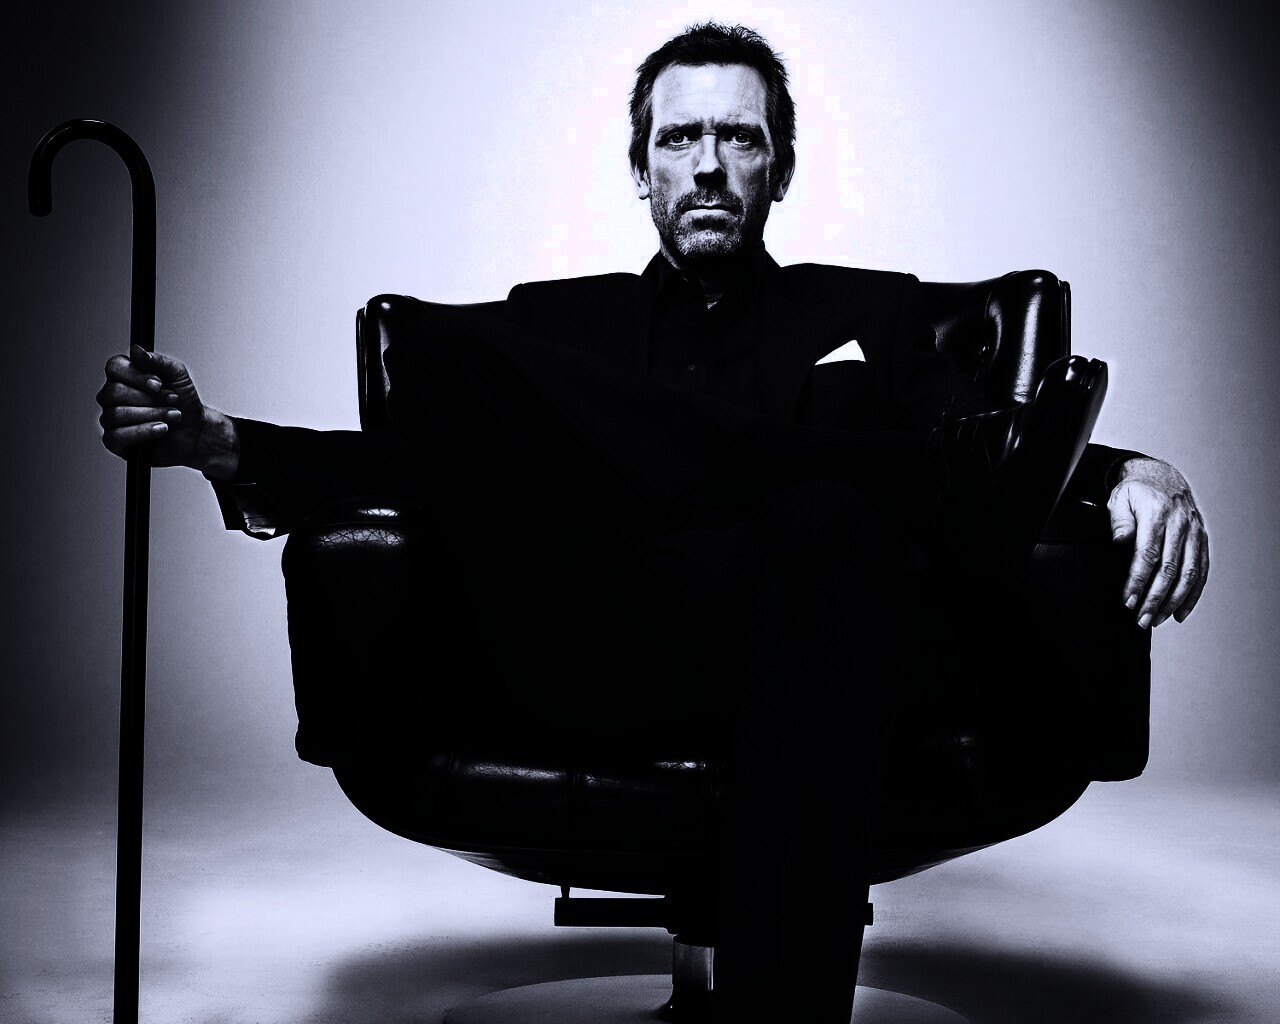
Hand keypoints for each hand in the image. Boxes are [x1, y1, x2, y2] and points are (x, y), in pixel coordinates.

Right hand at [96, 345, 238, 477]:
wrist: (196, 431)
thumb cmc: (184, 403)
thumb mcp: (178, 375)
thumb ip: (157, 361)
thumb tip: (136, 350)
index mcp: (124, 377)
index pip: (114, 367)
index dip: (136, 376)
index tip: (158, 384)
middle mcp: (113, 397)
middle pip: (115, 392)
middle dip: (150, 399)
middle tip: (173, 401)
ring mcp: (111, 419)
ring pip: (117, 414)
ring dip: (152, 415)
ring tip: (173, 416)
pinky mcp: (114, 441)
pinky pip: (116, 436)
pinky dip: (143, 432)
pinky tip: (161, 429)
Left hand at [1107, 456, 1207, 627]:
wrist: (1162, 478)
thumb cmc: (1137, 492)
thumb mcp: (1119, 498)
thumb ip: (1119, 520)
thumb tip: (1120, 541)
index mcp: (1158, 514)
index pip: (1148, 554)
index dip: (1138, 580)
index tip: (1128, 601)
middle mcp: (1181, 525)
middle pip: (1170, 569)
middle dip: (1155, 598)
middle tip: (1141, 619)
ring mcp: (1195, 533)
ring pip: (1189, 574)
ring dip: (1173, 601)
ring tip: (1157, 619)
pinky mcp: (1202, 541)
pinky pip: (1201, 571)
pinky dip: (1192, 594)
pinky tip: (1179, 612)